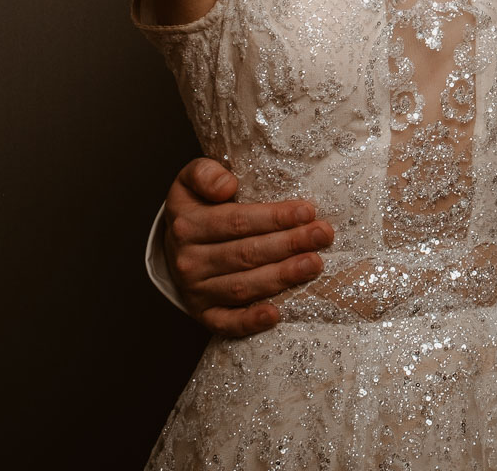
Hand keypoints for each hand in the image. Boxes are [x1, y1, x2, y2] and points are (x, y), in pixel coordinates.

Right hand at [162, 158, 334, 335]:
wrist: (174, 246)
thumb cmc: (196, 207)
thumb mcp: (190, 180)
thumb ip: (205, 174)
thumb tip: (228, 186)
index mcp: (187, 225)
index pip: (236, 222)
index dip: (274, 217)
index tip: (307, 210)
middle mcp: (188, 261)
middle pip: (245, 253)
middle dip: (289, 244)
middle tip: (322, 235)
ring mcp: (194, 291)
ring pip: (241, 287)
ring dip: (280, 277)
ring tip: (313, 264)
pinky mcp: (203, 314)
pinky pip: (226, 323)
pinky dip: (250, 322)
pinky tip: (275, 314)